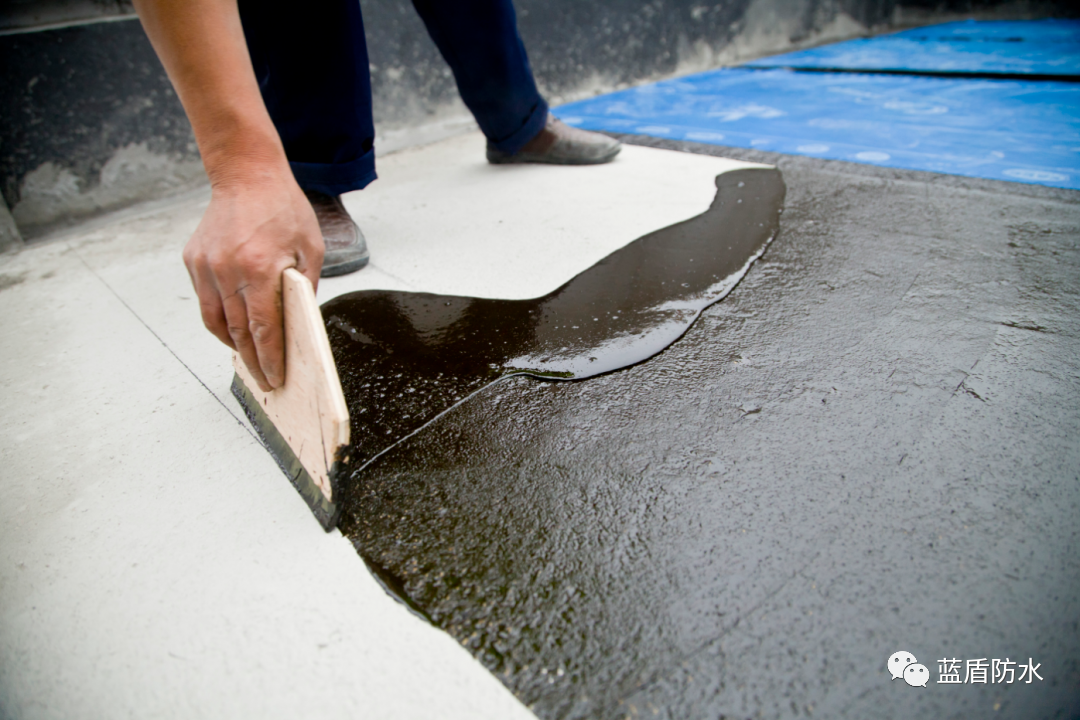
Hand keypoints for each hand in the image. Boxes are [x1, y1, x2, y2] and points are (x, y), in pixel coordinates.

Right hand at [183, 170, 322, 390]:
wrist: (246, 174)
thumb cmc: (284, 209)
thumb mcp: (311, 248)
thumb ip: (305, 287)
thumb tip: (300, 323)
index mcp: (260, 268)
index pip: (263, 327)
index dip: (269, 358)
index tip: (275, 378)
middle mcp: (227, 270)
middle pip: (238, 331)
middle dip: (252, 361)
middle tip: (264, 381)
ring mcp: (206, 265)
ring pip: (216, 321)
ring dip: (233, 345)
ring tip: (249, 360)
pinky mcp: (194, 260)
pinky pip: (206, 302)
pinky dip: (220, 320)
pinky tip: (234, 328)